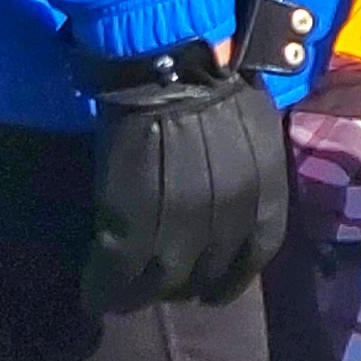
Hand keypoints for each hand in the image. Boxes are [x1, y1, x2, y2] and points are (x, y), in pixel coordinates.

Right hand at [82, 63, 289, 312]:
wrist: (167, 66)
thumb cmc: (214, 88)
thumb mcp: (256, 134)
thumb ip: (251, 177)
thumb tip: (239, 205)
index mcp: (264, 194)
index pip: (256, 252)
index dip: (234, 275)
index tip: (215, 285)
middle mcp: (229, 219)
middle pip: (207, 273)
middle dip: (186, 283)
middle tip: (166, 284)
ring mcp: (179, 227)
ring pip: (160, 281)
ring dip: (142, 294)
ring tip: (127, 294)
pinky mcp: (130, 225)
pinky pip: (117, 272)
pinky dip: (104, 287)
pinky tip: (96, 292)